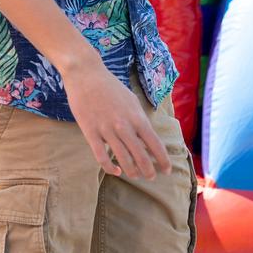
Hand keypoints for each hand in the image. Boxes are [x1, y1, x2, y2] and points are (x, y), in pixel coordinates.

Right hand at [64, 63, 172, 179]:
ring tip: (136, 176)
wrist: (86, 75)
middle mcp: (124, 125)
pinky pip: (101, 156)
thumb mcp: (132, 101)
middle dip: (149, 171)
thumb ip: (139, 119)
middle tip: (151, 177)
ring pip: (123, 159)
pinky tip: (116, 171)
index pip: (155, 144)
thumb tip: (148, 138)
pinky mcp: (90, 132)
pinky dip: (110, 168)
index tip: (167, 170)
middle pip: (141, 156)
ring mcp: (106, 129)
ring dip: (132, 171)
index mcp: (137, 117)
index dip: (163, 160)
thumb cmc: (110, 87)